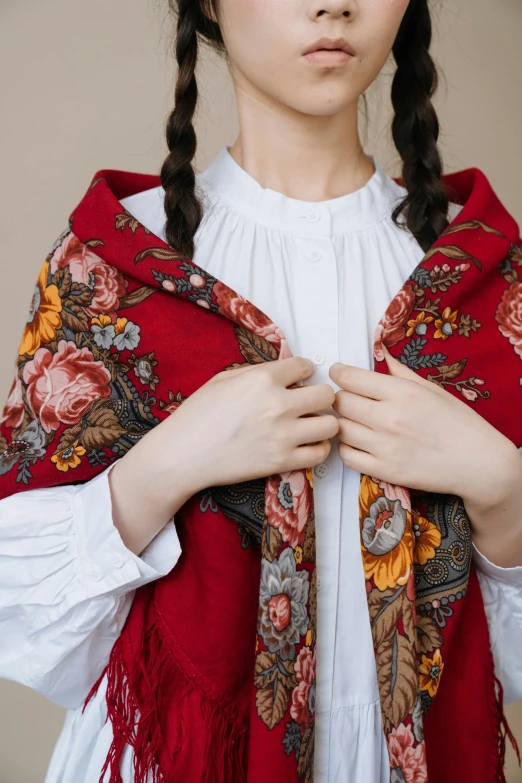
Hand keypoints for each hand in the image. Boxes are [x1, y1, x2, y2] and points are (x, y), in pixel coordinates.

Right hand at [109, 357, 338, 553]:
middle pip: (327, 395)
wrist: (183, 454)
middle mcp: (278, 404)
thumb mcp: (224, 379)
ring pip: (331, 425)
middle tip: (309, 403)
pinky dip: (318, 448)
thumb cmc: (198, 414)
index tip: (298, 380)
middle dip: (320, 396)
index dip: (303, 372)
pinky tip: (306, 445)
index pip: (305, 366)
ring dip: (323, 423)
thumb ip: (259, 372)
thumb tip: (285, 372)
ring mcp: (283, 435)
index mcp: (263, 378)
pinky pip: (320, 454)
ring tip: (311, 425)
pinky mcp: (282, 462)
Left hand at [329, 344, 516, 505]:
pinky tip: (358, 442)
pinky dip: (347, 447)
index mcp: (402, 393)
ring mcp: (385, 446)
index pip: (350, 378)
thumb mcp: (433, 389)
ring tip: (353, 420)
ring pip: (340, 428)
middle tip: (348, 398)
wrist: (479, 463)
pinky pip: (347, 456)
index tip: (339, 373)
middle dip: (340, 397)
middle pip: (340, 402)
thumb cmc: (459, 423)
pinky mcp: (384, 471)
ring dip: (342, 422)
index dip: (339, 373)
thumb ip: (401, 373)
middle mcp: (389, 418)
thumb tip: (382, 354)